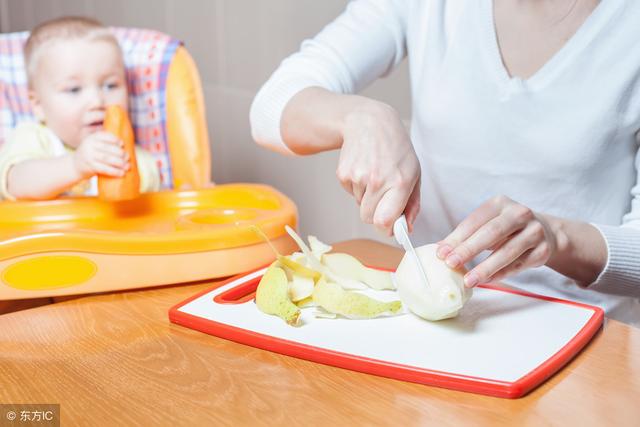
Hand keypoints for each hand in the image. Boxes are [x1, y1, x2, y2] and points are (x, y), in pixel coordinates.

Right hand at [73, 131, 129, 178]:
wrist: (74, 166)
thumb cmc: (90, 155)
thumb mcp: (94, 145)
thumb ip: (106, 143)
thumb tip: (126, 146)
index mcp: (92, 138)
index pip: (105, 136)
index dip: (115, 140)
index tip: (122, 144)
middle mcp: (89, 145)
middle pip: (108, 148)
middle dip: (120, 153)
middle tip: (128, 157)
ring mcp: (89, 156)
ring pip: (107, 159)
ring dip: (120, 163)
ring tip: (128, 167)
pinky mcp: (90, 166)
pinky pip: (105, 169)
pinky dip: (115, 171)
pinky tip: (122, 173)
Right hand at [336, 101, 420, 234]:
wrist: (370, 123)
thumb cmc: (396, 149)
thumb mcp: (414, 173)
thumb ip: (413, 204)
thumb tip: (407, 229)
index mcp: (399, 183)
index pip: (385, 221)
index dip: (386, 229)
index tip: (390, 226)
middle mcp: (377, 181)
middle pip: (369, 218)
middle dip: (375, 214)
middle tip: (383, 196)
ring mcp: (358, 177)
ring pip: (359, 205)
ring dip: (366, 196)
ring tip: (374, 174)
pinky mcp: (343, 174)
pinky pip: (350, 193)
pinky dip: (356, 187)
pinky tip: (364, 169)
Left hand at [436, 195, 557, 287]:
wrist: (545, 232)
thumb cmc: (506, 229)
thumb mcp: (486, 224)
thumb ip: (464, 235)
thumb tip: (439, 249)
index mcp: (500, 203)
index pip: (475, 221)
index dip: (457, 238)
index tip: (441, 253)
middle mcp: (520, 213)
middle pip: (492, 233)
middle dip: (469, 249)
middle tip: (452, 264)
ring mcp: (534, 231)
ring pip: (507, 251)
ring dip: (485, 267)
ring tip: (468, 280)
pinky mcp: (542, 250)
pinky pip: (518, 265)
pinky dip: (501, 274)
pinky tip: (486, 280)